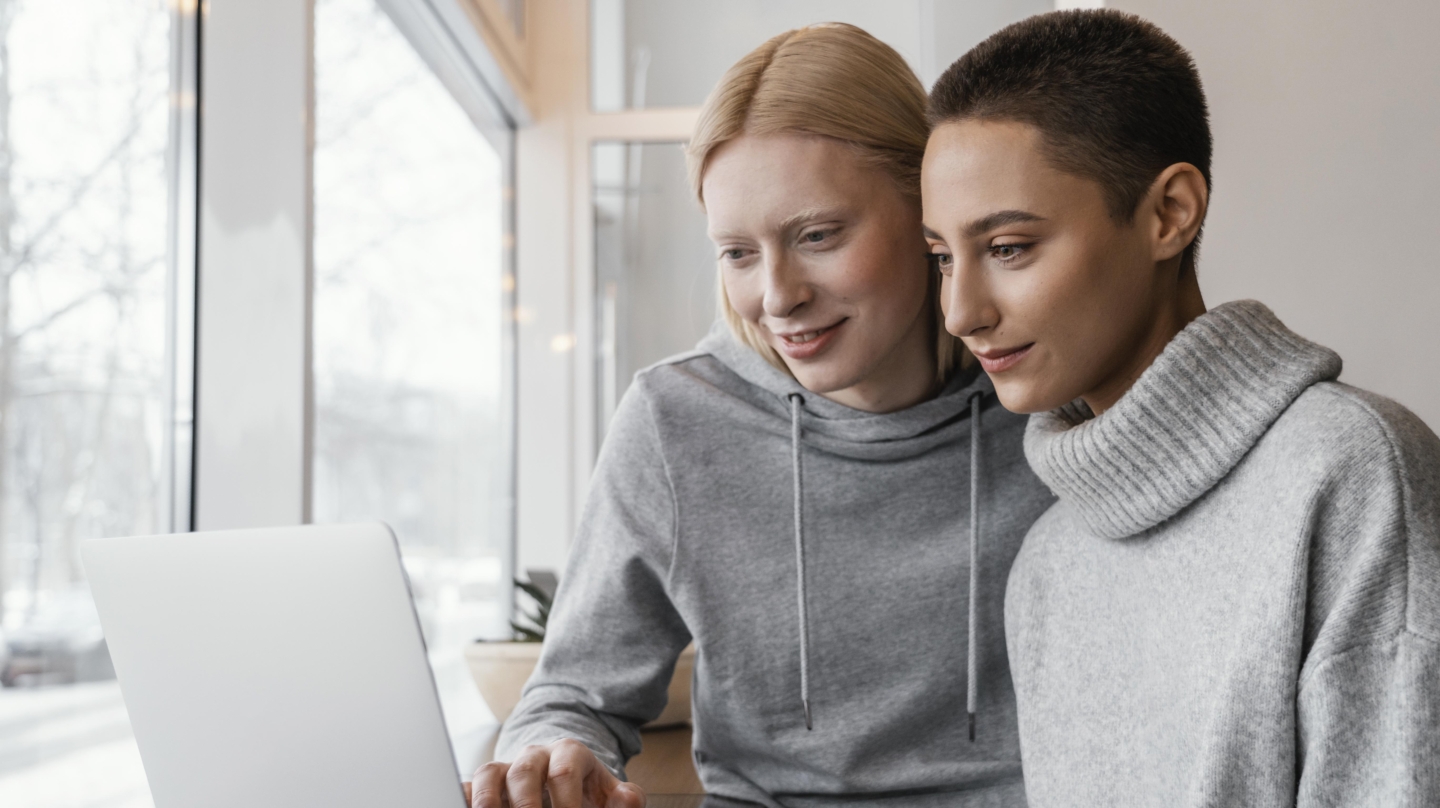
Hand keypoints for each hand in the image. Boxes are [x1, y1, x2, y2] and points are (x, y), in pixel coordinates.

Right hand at [465, 738, 646, 807]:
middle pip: (525, 769)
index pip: (566, 771)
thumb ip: (625, 800)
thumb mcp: (612, 796)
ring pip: (489, 773)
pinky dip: (464, 799)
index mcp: (570, 753)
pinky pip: (467, 786)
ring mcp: (507, 769)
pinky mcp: (485, 785)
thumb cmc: (588, 796)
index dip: (567, 802)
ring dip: (487, 800)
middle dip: (526, 802)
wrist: (566, 788)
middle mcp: (535, 756)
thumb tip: (627, 798)